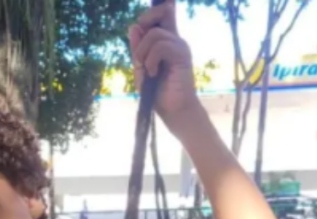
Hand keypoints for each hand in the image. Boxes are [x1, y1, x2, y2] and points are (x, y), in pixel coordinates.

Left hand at [129, 1, 201, 134]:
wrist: (173, 110)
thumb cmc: (158, 92)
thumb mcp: (141, 68)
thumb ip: (138, 48)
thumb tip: (134, 26)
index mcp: (166, 40)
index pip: (165, 12)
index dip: (158, 6)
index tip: (158, 6)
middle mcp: (175, 38)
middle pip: (160, 12)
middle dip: (145, 22)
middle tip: (140, 47)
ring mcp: (179, 45)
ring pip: (154, 34)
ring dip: (142, 52)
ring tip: (145, 68)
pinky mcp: (182, 55)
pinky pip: (160, 46)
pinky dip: (151, 60)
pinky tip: (153, 73)